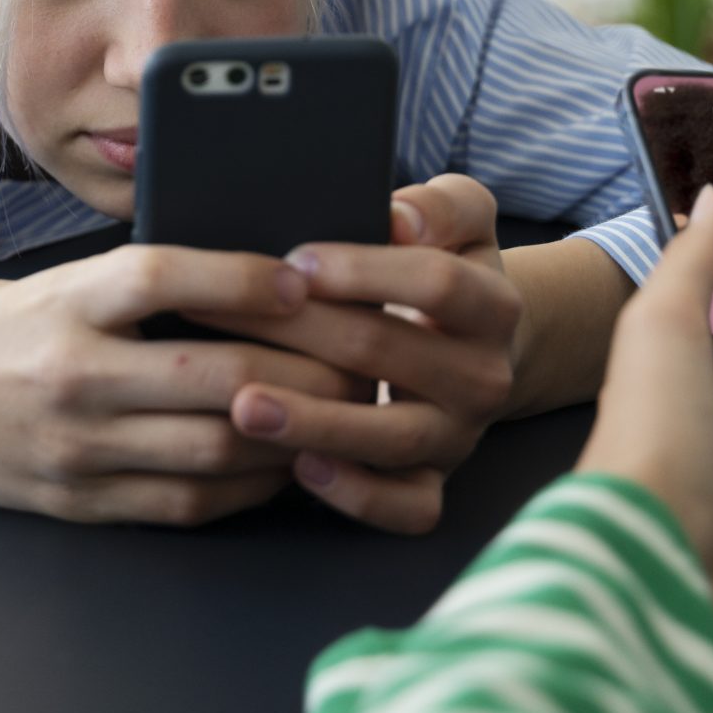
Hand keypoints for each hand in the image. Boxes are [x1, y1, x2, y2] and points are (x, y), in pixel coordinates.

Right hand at [0, 244, 360, 524]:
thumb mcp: (50, 283)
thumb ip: (135, 285)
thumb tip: (253, 277)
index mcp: (61, 303)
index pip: (163, 276)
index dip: (242, 275)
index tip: (302, 273)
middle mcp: (69, 376)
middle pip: (213, 373)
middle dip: (303, 367)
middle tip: (358, 352)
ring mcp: (75, 449)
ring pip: (214, 445)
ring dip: (291, 431)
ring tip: (339, 410)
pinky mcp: (77, 504)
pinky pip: (186, 500)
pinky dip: (248, 484)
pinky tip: (284, 462)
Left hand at [204, 174, 521, 534]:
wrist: (474, 347)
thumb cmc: (443, 268)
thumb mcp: (459, 220)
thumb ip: (441, 205)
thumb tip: (401, 219)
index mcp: (493, 305)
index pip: (435, 283)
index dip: (364, 271)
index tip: (295, 261)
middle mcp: (485, 377)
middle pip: (390, 354)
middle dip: (301, 333)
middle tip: (219, 318)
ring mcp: (458, 437)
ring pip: (391, 438)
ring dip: (313, 423)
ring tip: (244, 407)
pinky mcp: (434, 483)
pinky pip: (406, 507)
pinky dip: (356, 495)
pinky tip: (298, 470)